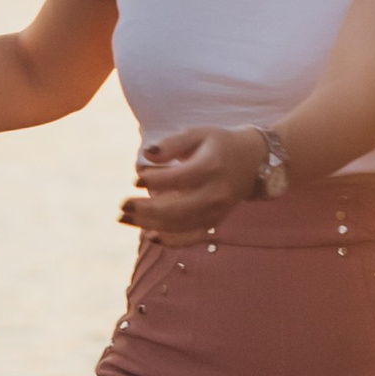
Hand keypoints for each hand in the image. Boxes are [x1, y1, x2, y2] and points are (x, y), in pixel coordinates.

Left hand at [119, 124, 267, 235]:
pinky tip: (150, 237)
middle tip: (122, 206)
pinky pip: (192, 237)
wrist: (252, 161)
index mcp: (211, 167)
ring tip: (124, 219)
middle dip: (146, 210)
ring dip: (150, 225)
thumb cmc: (218, 144)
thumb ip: (171, 144)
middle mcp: (216, 193)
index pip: (178, 179)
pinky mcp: (215, 221)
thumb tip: (146, 155)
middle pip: (177, 209)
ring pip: (181, 225)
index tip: (136, 179)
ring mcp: (217, 211)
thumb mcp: (196, 134)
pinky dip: (171, 241)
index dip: (153, 181)